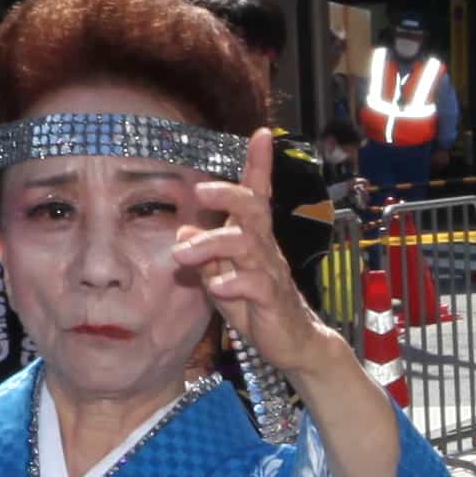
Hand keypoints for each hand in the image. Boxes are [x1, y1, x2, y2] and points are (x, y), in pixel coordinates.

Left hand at [177, 132, 352, 395]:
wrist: (293, 342)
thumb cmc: (255, 304)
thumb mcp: (222, 275)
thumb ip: (204, 253)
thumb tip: (183, 228)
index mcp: (254, 238)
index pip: (257, 194)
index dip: (259, 164)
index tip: (261, 133)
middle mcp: (265, 248)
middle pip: (253, 209)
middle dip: (228, 195)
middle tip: (200, 192)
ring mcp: (269, 272)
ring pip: (246, 244)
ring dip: (211, 244)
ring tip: (182, 255)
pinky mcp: (271, 300)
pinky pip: (254, 285)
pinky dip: (232, 283)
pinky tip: (217, 287)